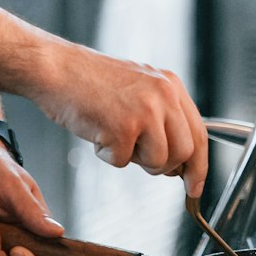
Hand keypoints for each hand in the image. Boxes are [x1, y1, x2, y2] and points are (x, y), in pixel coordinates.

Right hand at [29, 45, 207, 197]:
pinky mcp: (123, 126)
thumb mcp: (138, 89)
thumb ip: (162, 119)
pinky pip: (122, 162)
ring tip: (113, 135)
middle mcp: (164, 95)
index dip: (198, 166)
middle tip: (141, 161)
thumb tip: (178, 163)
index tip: (194, 186)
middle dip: (164, 167)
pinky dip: (106, 155)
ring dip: (133, 159)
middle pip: (184, 152)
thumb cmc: (89, 82)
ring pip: (158, 162)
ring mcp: (145, 110)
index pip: (199, 133)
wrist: (56, 69)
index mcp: (171, 85)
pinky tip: (97, 131)